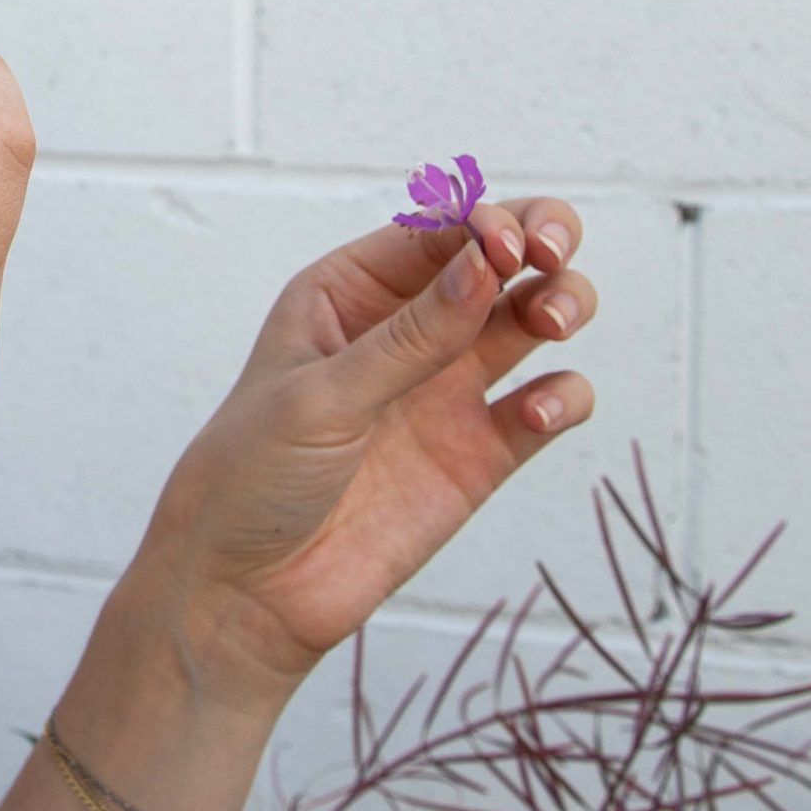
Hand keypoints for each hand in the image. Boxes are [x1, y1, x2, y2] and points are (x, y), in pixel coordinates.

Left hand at [136, 195, 598, 703]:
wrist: (247, 590)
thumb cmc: (252, 476)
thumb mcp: (320, 398)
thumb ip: (408, 339)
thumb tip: (485, 263)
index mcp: (348, 294)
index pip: (434, 231)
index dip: (483, 220)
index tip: (508, 244)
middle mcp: (404, 330)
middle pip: (499, 259)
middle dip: (541, 241)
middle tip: (550, 264)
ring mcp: (445, 389)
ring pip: (531, 318)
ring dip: (562, 303)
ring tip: (549, 324)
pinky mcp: (478, 454)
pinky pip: (546, 404)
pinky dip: (563, 395)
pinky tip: (536, 411)